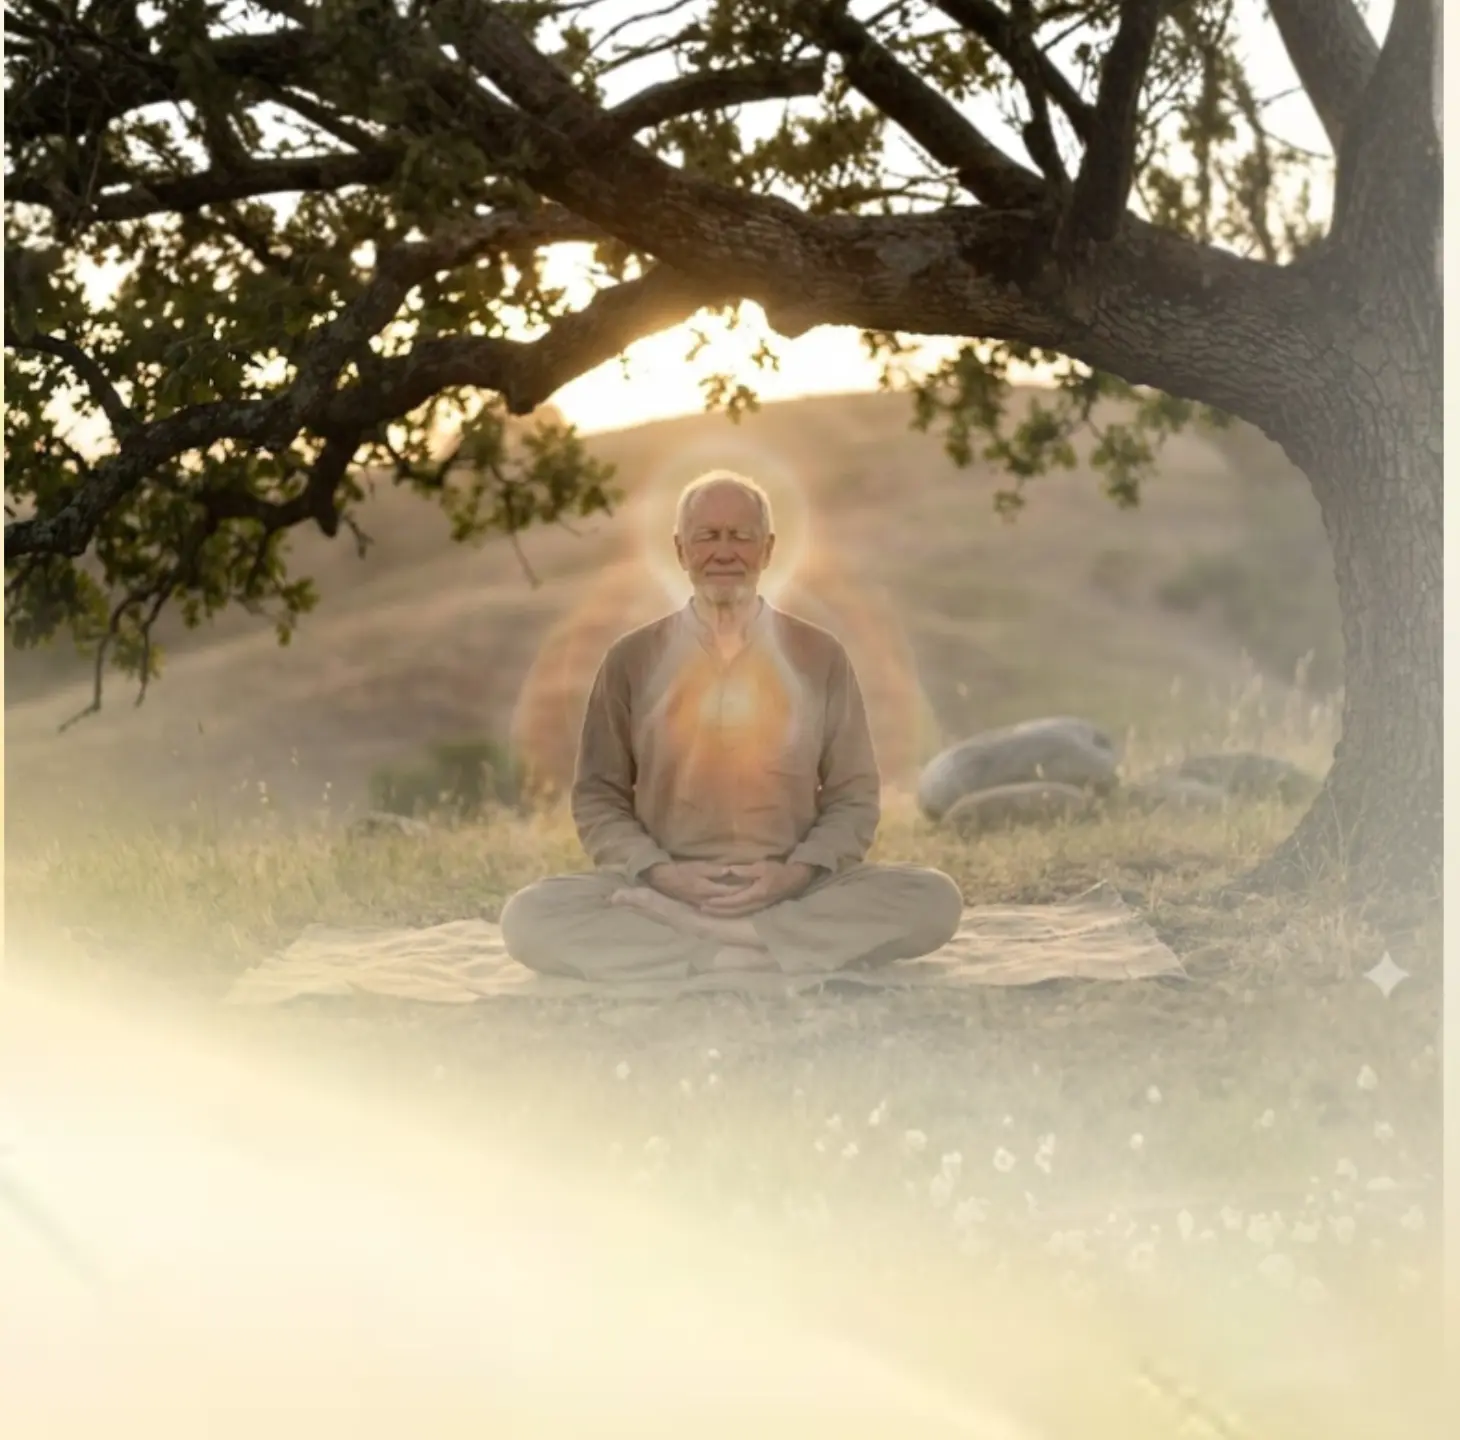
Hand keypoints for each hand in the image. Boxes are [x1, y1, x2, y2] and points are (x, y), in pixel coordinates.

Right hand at [644, 860, 751, 907]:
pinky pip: (716, 908)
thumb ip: (715, 870)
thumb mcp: (699, 867)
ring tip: (747, 901)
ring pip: (723, 908)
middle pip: (729, 902)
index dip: (743, 889)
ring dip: (735, 904)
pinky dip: (726, 907)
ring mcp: (703, 905)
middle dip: (742, 898)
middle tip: (755, 894)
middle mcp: (707, 901)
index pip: (730, 892)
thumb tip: (730, 872)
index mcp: (709, 890)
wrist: (664, 880)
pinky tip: (732, 904)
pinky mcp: (699, 905)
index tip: (754, 885)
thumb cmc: (682, 870)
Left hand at [696, 860, 816, 916]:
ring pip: (737, 913)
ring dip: (723, 913)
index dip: (719, 903)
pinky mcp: (760, 906)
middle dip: (717, 911)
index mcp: (755, 894)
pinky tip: (724, 910)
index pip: (733, 901)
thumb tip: (729, 871)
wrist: (796, 879)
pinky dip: (731, 911)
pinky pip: (742, 911)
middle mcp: (755, 904)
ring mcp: (758, 907)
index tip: (706, 902)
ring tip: (709, 911)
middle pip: (733, 911)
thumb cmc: (779, 871)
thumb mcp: (762, 867)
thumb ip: (746, 870)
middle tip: (702, 909)